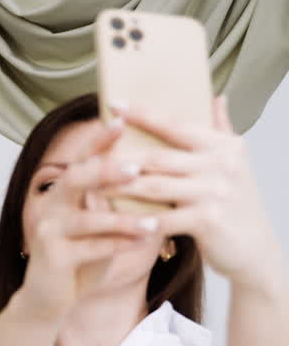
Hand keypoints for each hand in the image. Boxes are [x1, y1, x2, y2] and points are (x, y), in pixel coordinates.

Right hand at [14, 120, 154, 320]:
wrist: (49, 298)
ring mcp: (46, 232)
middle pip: (75, 180)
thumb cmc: (80, 257)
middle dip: (105, 172)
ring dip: (122, 220)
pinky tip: (142, 244)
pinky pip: (89, 249)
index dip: (98, 140)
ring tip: (153, 221)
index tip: (123, 121)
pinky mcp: (51, 258)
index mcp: (60, 193)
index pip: (79, 159)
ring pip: (86, 219)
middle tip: (137, 168)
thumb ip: (112, 200)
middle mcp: (49, 207)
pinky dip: (118, 245)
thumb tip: (153, 171)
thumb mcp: (97, 224)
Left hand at [109, 97, 281, 291]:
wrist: (256, 247)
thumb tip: (214, 97)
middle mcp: (221, 165)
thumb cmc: (238, 202)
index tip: (114, 103)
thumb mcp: (235, 161)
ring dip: (119, 186)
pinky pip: (161, 218)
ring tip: (91, 182)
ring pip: (154, 186)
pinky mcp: (207, 221)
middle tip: (88, 153)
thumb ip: (222, 129)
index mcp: (223, 146)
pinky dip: (136, 220)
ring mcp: (215, 193)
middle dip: (120, 156)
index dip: (143, 114)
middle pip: (158, 157)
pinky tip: (112, 218)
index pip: (176, 125)